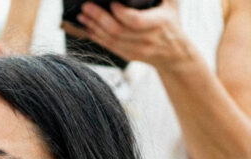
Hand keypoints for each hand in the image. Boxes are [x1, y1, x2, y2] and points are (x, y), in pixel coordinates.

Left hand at [63, 0, 191, 68]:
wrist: (174, 53)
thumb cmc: (171, 22)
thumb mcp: (171, 4)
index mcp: (159, 23)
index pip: (135, 20)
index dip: (120, 12)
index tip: (112, 2)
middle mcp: (147, 39)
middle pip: (118, 30)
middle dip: (99, 17)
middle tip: (86, 7)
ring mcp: (137, 50)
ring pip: (110, 40)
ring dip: (93, 27)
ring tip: (83, 16)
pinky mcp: (128, 56)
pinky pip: (109, 47)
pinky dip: (96, 37)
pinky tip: (88, 29)